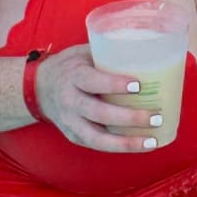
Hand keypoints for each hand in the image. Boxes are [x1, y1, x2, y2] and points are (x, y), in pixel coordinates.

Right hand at [30, 45, 168, 152]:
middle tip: (156, 116)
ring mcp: (71, 122)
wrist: (39, 88)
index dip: (114, 84)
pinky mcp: (75, 136)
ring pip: (98, 138)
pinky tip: (142, 145)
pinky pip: (98, 145)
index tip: (138, 85)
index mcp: (73, 76)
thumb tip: (148, 48)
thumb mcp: (84, 53)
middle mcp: (70, 101)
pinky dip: (121, 147)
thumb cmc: (71, 67)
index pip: (92, 81)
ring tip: (153, 141)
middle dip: (129, 118)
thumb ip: (109, 53)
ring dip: (127, 142)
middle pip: (99, 113)